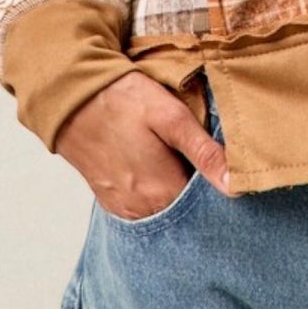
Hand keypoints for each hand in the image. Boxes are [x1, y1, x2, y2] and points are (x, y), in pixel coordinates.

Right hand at [54, 70, 231, 214]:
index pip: (204, 206)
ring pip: (163, 209)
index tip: (219, 164)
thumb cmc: (124, 100)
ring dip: (173, 190)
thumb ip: (204, 152)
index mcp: (161, 192)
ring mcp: (123, 208)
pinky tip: (155, 166)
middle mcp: (141, 210)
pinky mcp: (110, 200)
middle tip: (195, 157)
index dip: (214, 185)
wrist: (72, 98)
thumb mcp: (171, 117)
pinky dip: (153, 192)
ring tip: (174, 159)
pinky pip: (141, 206)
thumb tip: (235, 185)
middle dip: (195, 190)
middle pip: (183, 210)